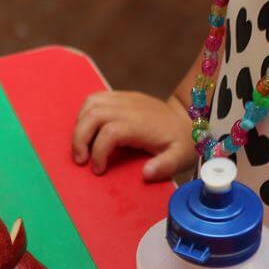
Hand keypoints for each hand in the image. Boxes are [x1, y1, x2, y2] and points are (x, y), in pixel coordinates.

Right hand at [71, 91, 193, 179]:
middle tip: (81, 160)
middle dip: (80, 139)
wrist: (189, 118)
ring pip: (91, 103)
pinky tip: (89, 130)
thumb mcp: (181, 158)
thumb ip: (166, 166)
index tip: (99, 170)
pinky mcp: (121, 96)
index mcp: (142, 124)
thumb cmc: (182, 142)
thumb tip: (146, 173)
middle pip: (93, 115)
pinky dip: (85, 114)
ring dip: (80, 125)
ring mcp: (124, 98)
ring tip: (82, 145)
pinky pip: (95, 98)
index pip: (110, 132)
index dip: (99, 152)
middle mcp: (130, 107)